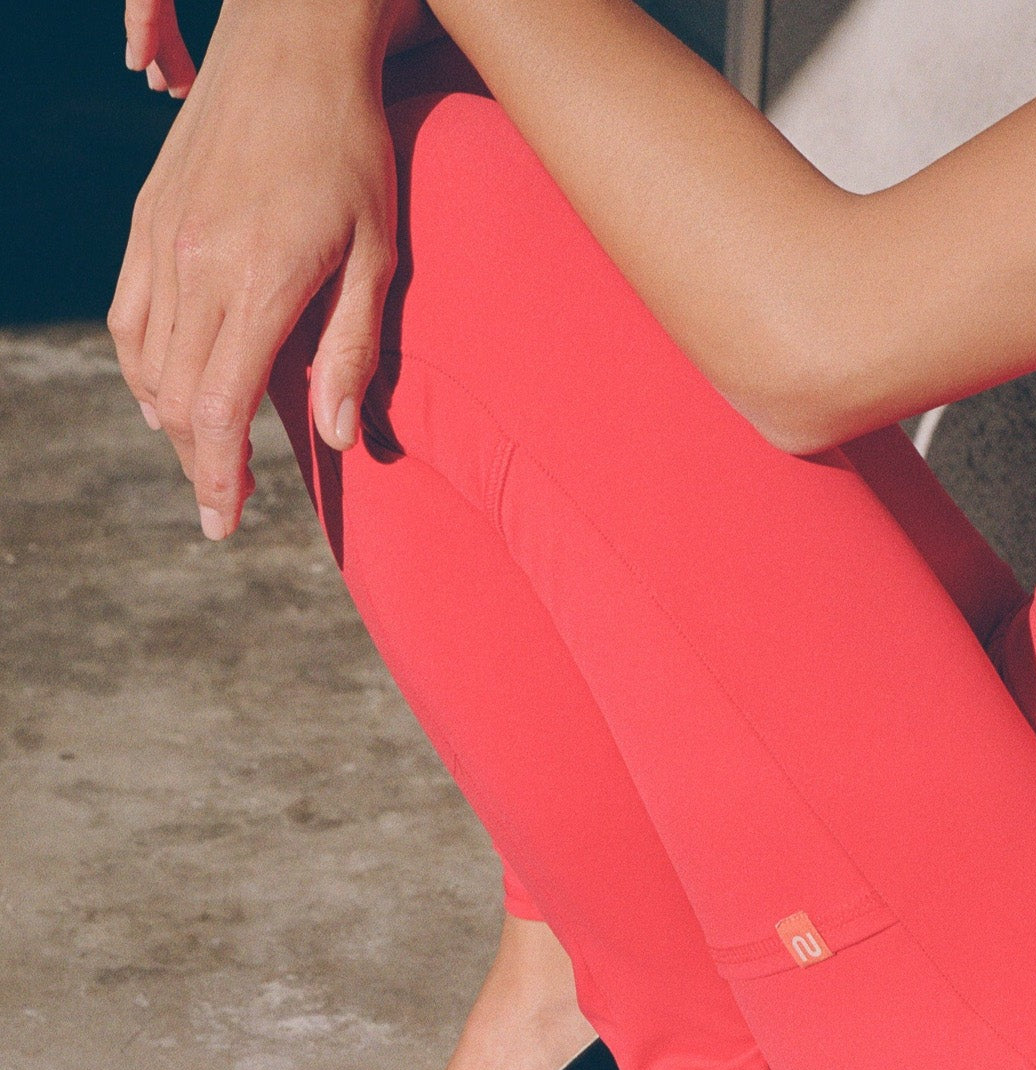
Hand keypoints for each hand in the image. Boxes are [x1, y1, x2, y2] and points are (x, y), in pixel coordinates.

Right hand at [109, 0, 398, 539]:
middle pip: (176, 398)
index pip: (219, 408)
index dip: (218, 476)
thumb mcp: (378, 255)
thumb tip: (335, 437)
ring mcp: (160, 238)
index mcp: (257, 280)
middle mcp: (194, 264)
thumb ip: (352, 351)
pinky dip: (142, 368)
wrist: (292, 44)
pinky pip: (127, 314)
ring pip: (144, 362)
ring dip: (171, 422)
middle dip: (198, 463)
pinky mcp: (146, 218)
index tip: (224, 525)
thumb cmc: (353, 152)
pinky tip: (165, 392)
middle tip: (225, 504)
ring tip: (205, 456)